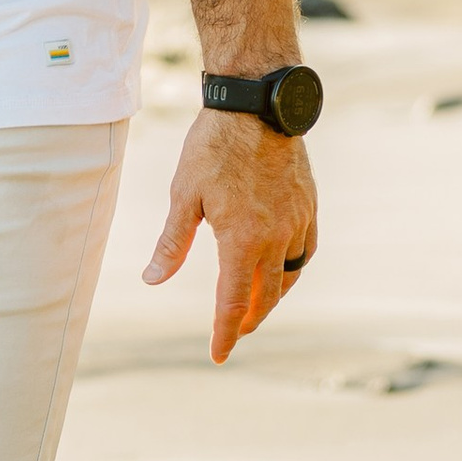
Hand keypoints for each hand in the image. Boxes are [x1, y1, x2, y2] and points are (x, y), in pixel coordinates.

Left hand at [144, 110, 316, 365]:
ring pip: (289, 276)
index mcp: (241, 240)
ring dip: (271, 296)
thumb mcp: (183, 196)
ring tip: (254, 304)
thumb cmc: (213, 147)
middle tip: (234, 332)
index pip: (232, 302)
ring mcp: (297, 222)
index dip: (224, 333)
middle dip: (248, 320)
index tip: (218, 355)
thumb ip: (172, 243)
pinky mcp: (309, 206)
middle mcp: (275, 238)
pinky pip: (305, 250)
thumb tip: (152, 280)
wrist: (258, 105)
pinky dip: (293, 268)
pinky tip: (281, 268)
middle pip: (265, 297)